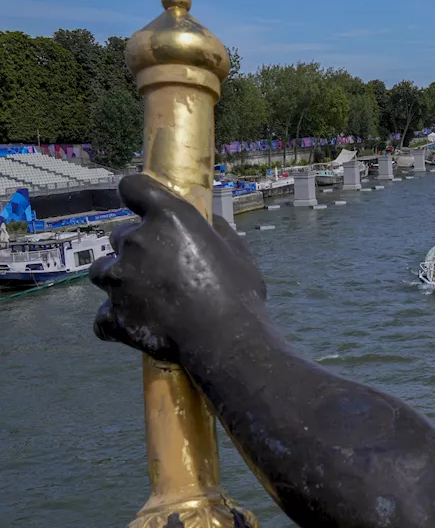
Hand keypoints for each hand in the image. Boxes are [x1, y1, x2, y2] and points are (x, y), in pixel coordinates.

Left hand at [90, 174, 266, 361]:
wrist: (225, 340)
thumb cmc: (239, 292)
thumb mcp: (238, 251)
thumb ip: (216, 230)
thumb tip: (207, 221)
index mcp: (168, 218)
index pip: (133, 187)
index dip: (137, 194)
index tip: (143, 205)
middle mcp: (136, 241)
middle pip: (119, 234)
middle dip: (136, 247)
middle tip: (162, 267)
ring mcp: (119, 279)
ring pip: (103, 271)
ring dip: (119, 278)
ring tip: (145, 295)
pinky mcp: (112, 314)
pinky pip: (102, 315)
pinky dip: (115, 318)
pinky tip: (134, 323)